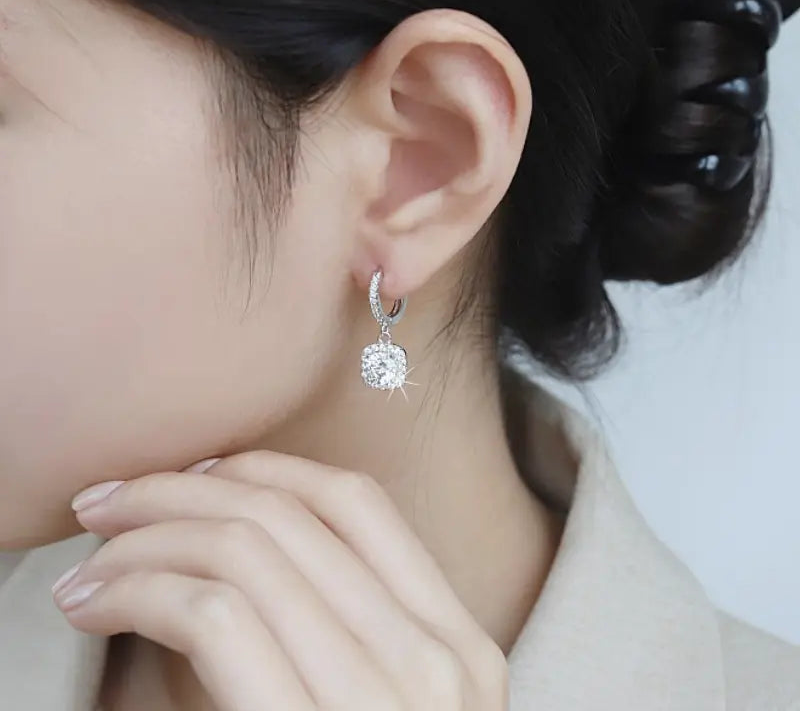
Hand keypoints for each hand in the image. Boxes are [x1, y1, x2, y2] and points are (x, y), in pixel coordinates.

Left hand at [52, 451, 508, 709]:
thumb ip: (344, 634)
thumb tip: (242, 546)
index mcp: (459, 647)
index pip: (358, 504)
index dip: (269, 467)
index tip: (199, 471)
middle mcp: (435, 663)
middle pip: (289, 516)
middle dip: (184, 486)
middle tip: (112, 498)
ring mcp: (385, 704)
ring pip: (246, 551)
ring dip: (148, 533)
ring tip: (91, 552)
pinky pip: (212, 614)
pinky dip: (139, 589)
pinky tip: (98, 601)